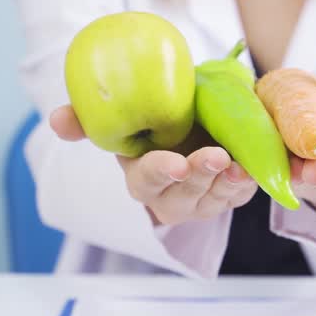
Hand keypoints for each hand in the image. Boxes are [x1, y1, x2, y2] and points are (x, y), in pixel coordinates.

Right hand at [49, 106, 257, 225]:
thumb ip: (87, 117)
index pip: (146, 181)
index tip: (176, 163)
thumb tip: (57, 120)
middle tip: (216, 157)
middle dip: (200, 178)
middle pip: (184, 196)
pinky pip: (241, 196)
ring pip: (215, 199)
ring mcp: (203, 201)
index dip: (160, 173)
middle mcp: (172, 197)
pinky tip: (257, 169)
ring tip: (241, 163)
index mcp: (143, 177)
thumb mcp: (125, 114)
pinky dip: (251, 184)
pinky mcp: (231, 197)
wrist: (196, 117)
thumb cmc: (156, 117)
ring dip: (228, 183)